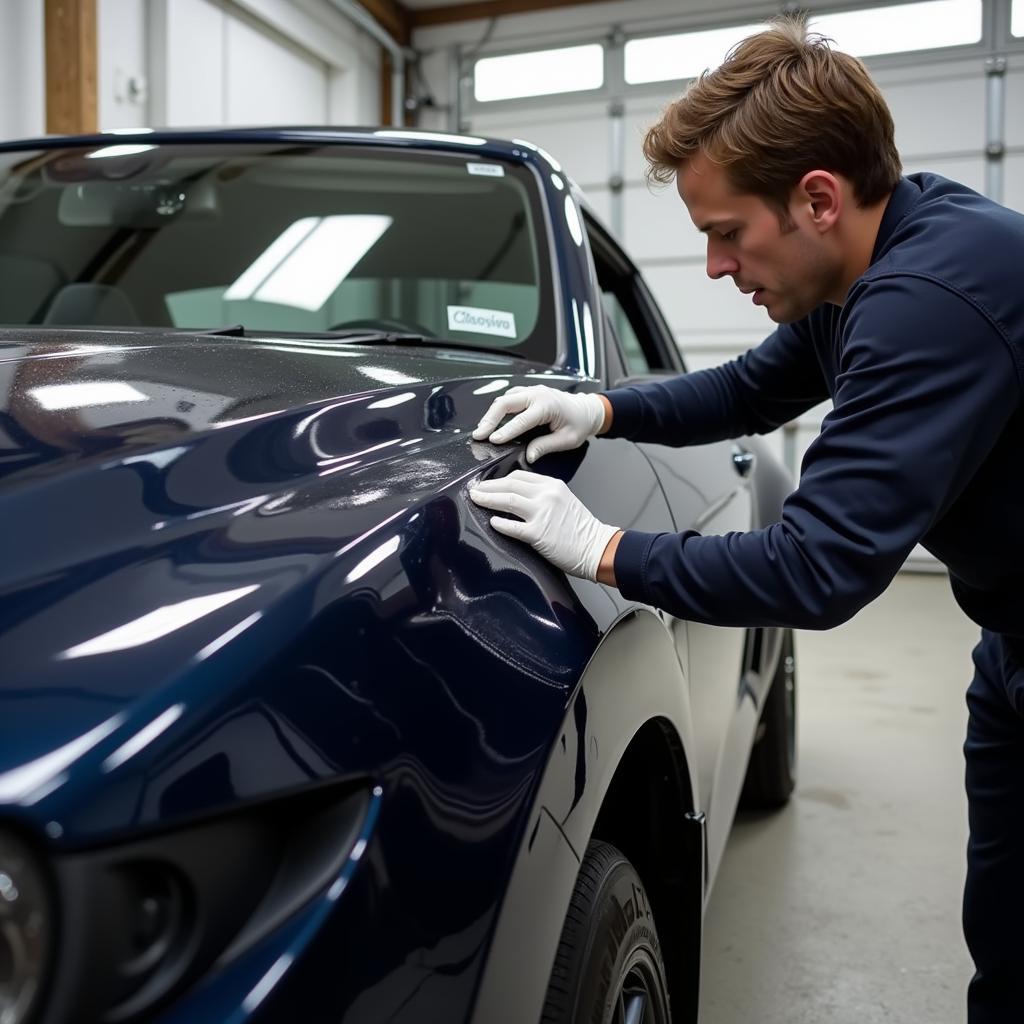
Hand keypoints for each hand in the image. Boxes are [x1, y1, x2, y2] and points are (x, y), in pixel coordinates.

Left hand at [469, 470, 619, 581]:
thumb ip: (543, 494)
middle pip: (509, 485)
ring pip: (507, 500)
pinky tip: (491, 521)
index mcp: (552, 485)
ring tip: (476, 500)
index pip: (519, 476)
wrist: (596, 547)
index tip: (487, 483)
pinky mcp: (538, 533)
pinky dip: (500, 523)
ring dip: (488, 499)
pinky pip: (512, 526)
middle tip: (474, 490)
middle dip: (488, 487)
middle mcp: (546, 495)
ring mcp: (542, 514)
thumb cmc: (580, 528)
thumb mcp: (563, 500)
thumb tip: (516, 495)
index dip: (499, 479)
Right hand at [472, 386, 606, 463]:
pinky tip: (493, 421)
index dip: (506, 431)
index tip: (493, 440)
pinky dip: (499, 409)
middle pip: (505, 402)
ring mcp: (532, 391)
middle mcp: (537, 394)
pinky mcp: (528, 393)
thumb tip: (529, 455)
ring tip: (482, 429)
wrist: (587, 410)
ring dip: (492, 413)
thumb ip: (545, 446)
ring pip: (505, 399)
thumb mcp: (567, 440)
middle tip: (479, 434)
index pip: (521, 420)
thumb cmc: (579, 424)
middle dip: (490, 419)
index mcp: (547, 405)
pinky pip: (509, 398)